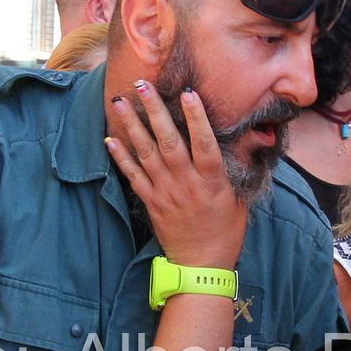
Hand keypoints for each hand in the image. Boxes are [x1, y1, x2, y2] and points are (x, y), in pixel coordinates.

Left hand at [105, 81, 246, 268]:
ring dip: (132, 126)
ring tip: (119, 102)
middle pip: (169, 142)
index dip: (197, 118)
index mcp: (212, 182)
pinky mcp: (151, 202)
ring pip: (146, 154)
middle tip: (143, 85)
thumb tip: (240, 140)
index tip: (188, 93)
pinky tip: (110, 139)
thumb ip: (233, 170)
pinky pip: (133, 176)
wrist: (202, 265)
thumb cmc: (226, 231)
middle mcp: (186, 184)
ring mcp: (165, 192)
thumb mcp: (238, 199)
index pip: (204, 144)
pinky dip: (121, 157)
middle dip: (155, 111)